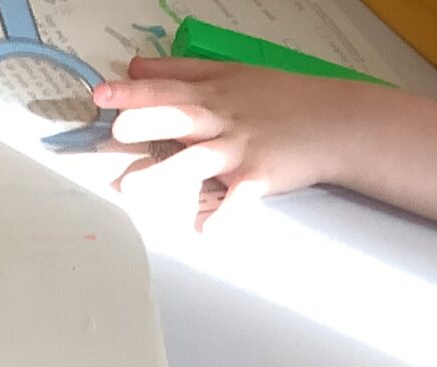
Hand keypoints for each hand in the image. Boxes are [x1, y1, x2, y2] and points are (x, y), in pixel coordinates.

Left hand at [95, 58, 377, 226]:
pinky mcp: (259, 177)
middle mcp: (222, 120)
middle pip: (180, 116)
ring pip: (198, 159)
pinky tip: (205, 231)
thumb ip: (179, 72)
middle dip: (148, 121)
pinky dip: (224, 216)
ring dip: (166, 173)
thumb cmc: (279, 99)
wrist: (336, 120)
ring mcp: (240, 149)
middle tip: (116, 131)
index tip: (100, 94)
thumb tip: (136, 66)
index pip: (167, 89)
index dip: (133, 91)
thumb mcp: (230, 74)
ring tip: (131, 187)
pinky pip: (238, 199)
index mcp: (212, 94)